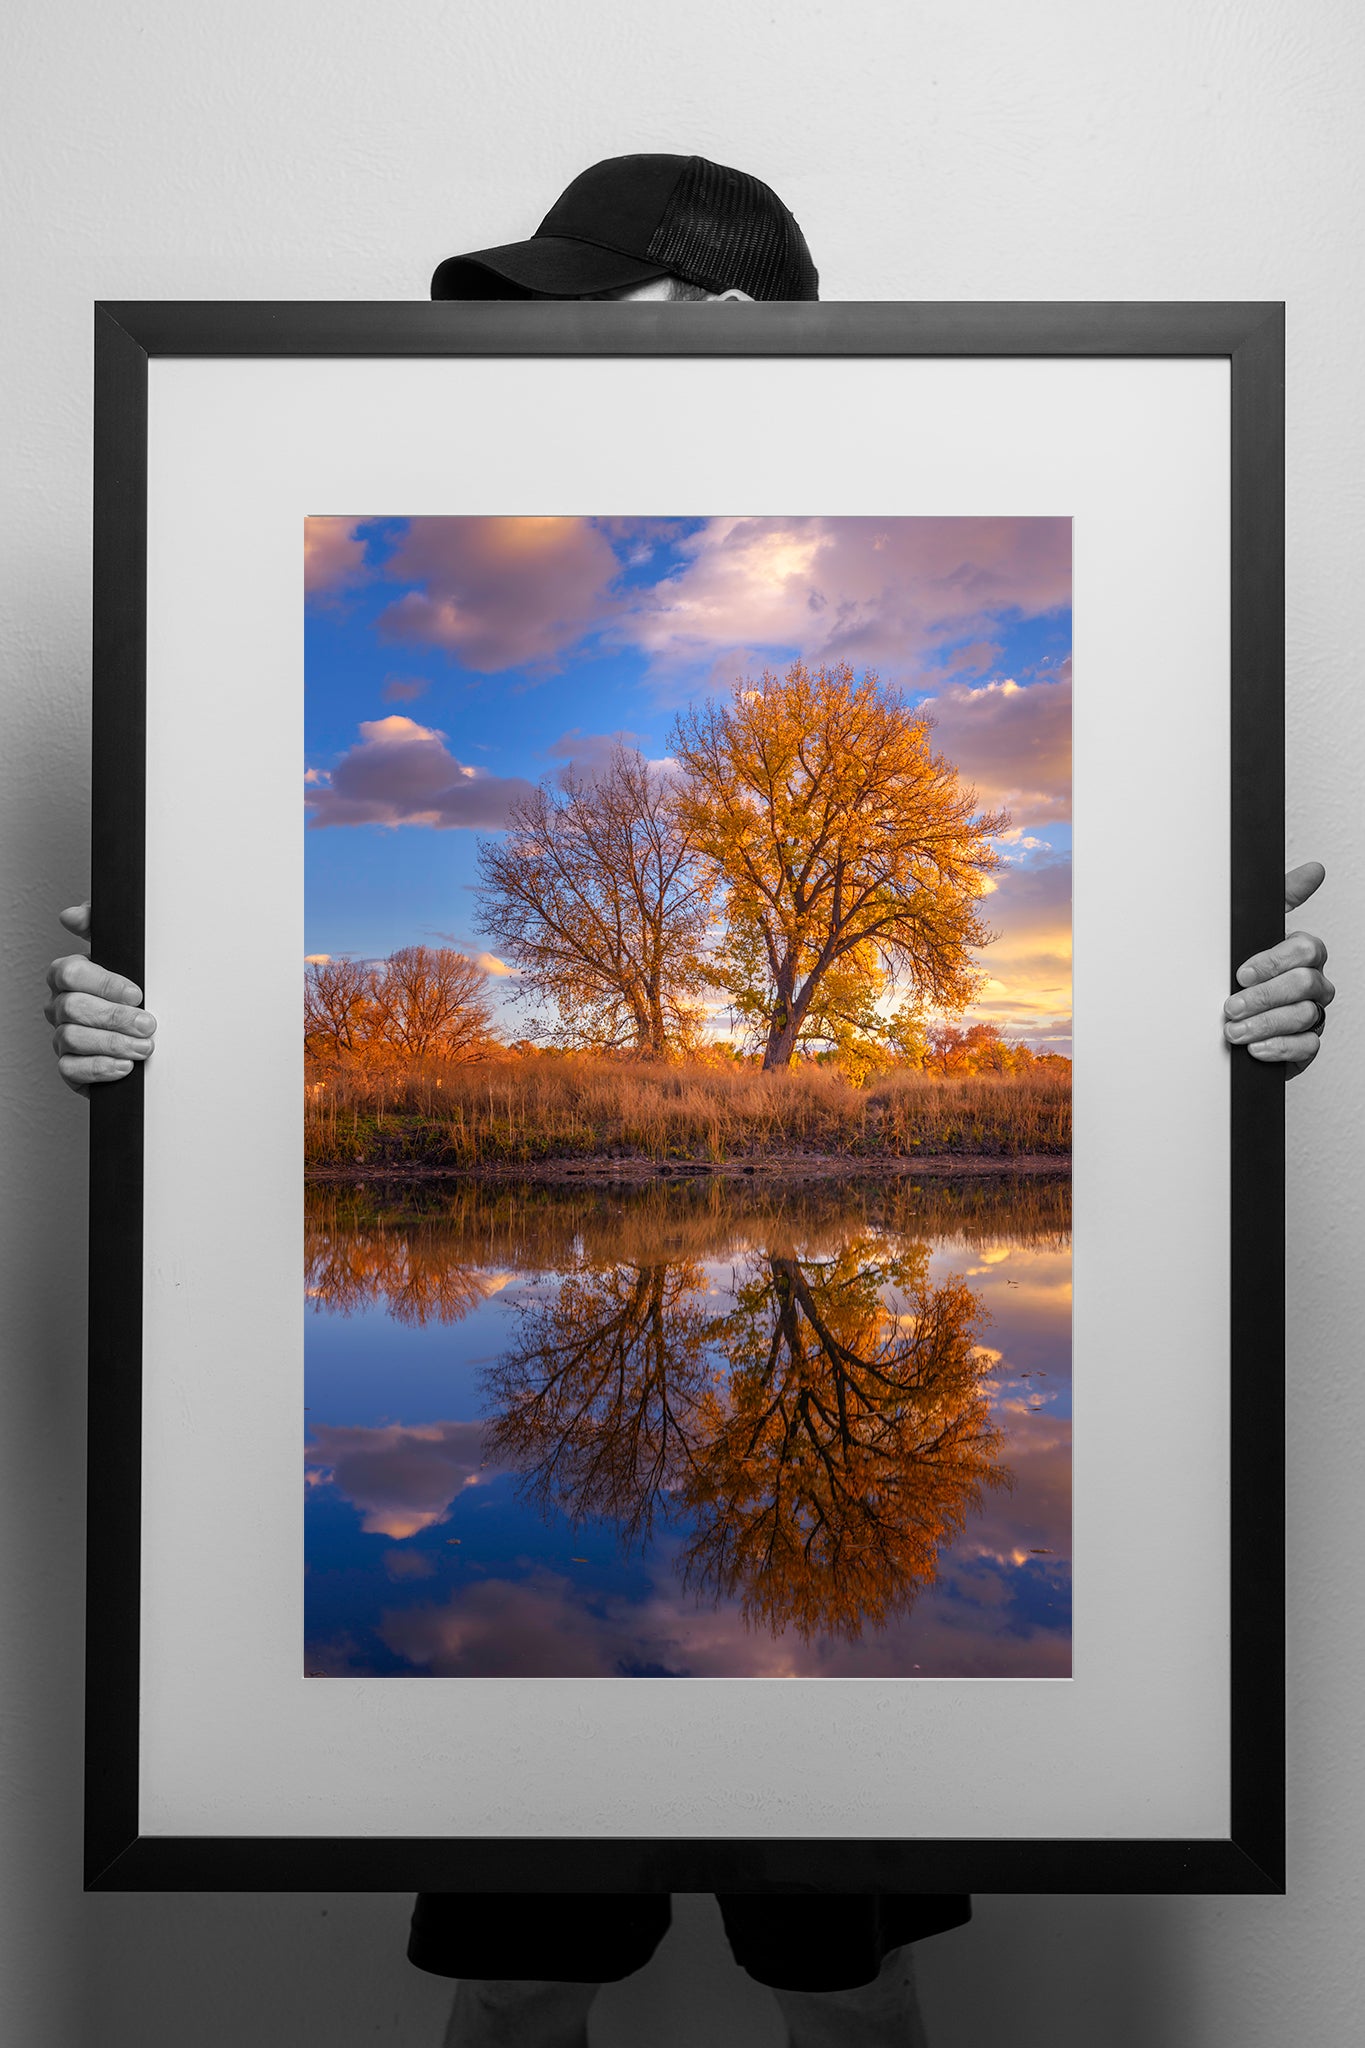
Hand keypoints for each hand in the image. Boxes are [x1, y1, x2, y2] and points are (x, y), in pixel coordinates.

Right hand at [45, 902, 156, 1093]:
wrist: (143, 1034)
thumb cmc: (131, 992)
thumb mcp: (124, 954)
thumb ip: (99, 928)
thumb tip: (73, 915)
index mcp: (69, 977)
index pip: (71, 973)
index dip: (104, 984)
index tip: (136, 993)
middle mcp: (60, 1006)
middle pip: (73, 1008)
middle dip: (115, 1018)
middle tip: (147, 1024)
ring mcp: (62, 1037)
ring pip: (72, 1039)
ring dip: (113, 1044)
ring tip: (144, 1047)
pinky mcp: (70, 1067)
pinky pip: (70, 1069)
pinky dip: (100, 1068)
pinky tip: (124, 1066)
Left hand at [1223, 861, 1333, 1077]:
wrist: (1227, 1023)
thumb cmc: (1243, 976)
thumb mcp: (1254, 932)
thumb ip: (1282, 900)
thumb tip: (1315, 869)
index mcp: (1303, 955)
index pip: (1305, 949)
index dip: (1272, 962)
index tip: (1240, 973)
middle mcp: (1313, 984)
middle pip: (1306, 984)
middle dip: (1265, 996)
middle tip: (1231, 1007)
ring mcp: (1312, 1014)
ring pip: (1304, 1016)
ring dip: (1264, 1024)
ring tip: (1234, 1031)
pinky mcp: (1305, 1045)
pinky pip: (1306, 1046)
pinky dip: (1278, 1048)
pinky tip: (1254, 1049)